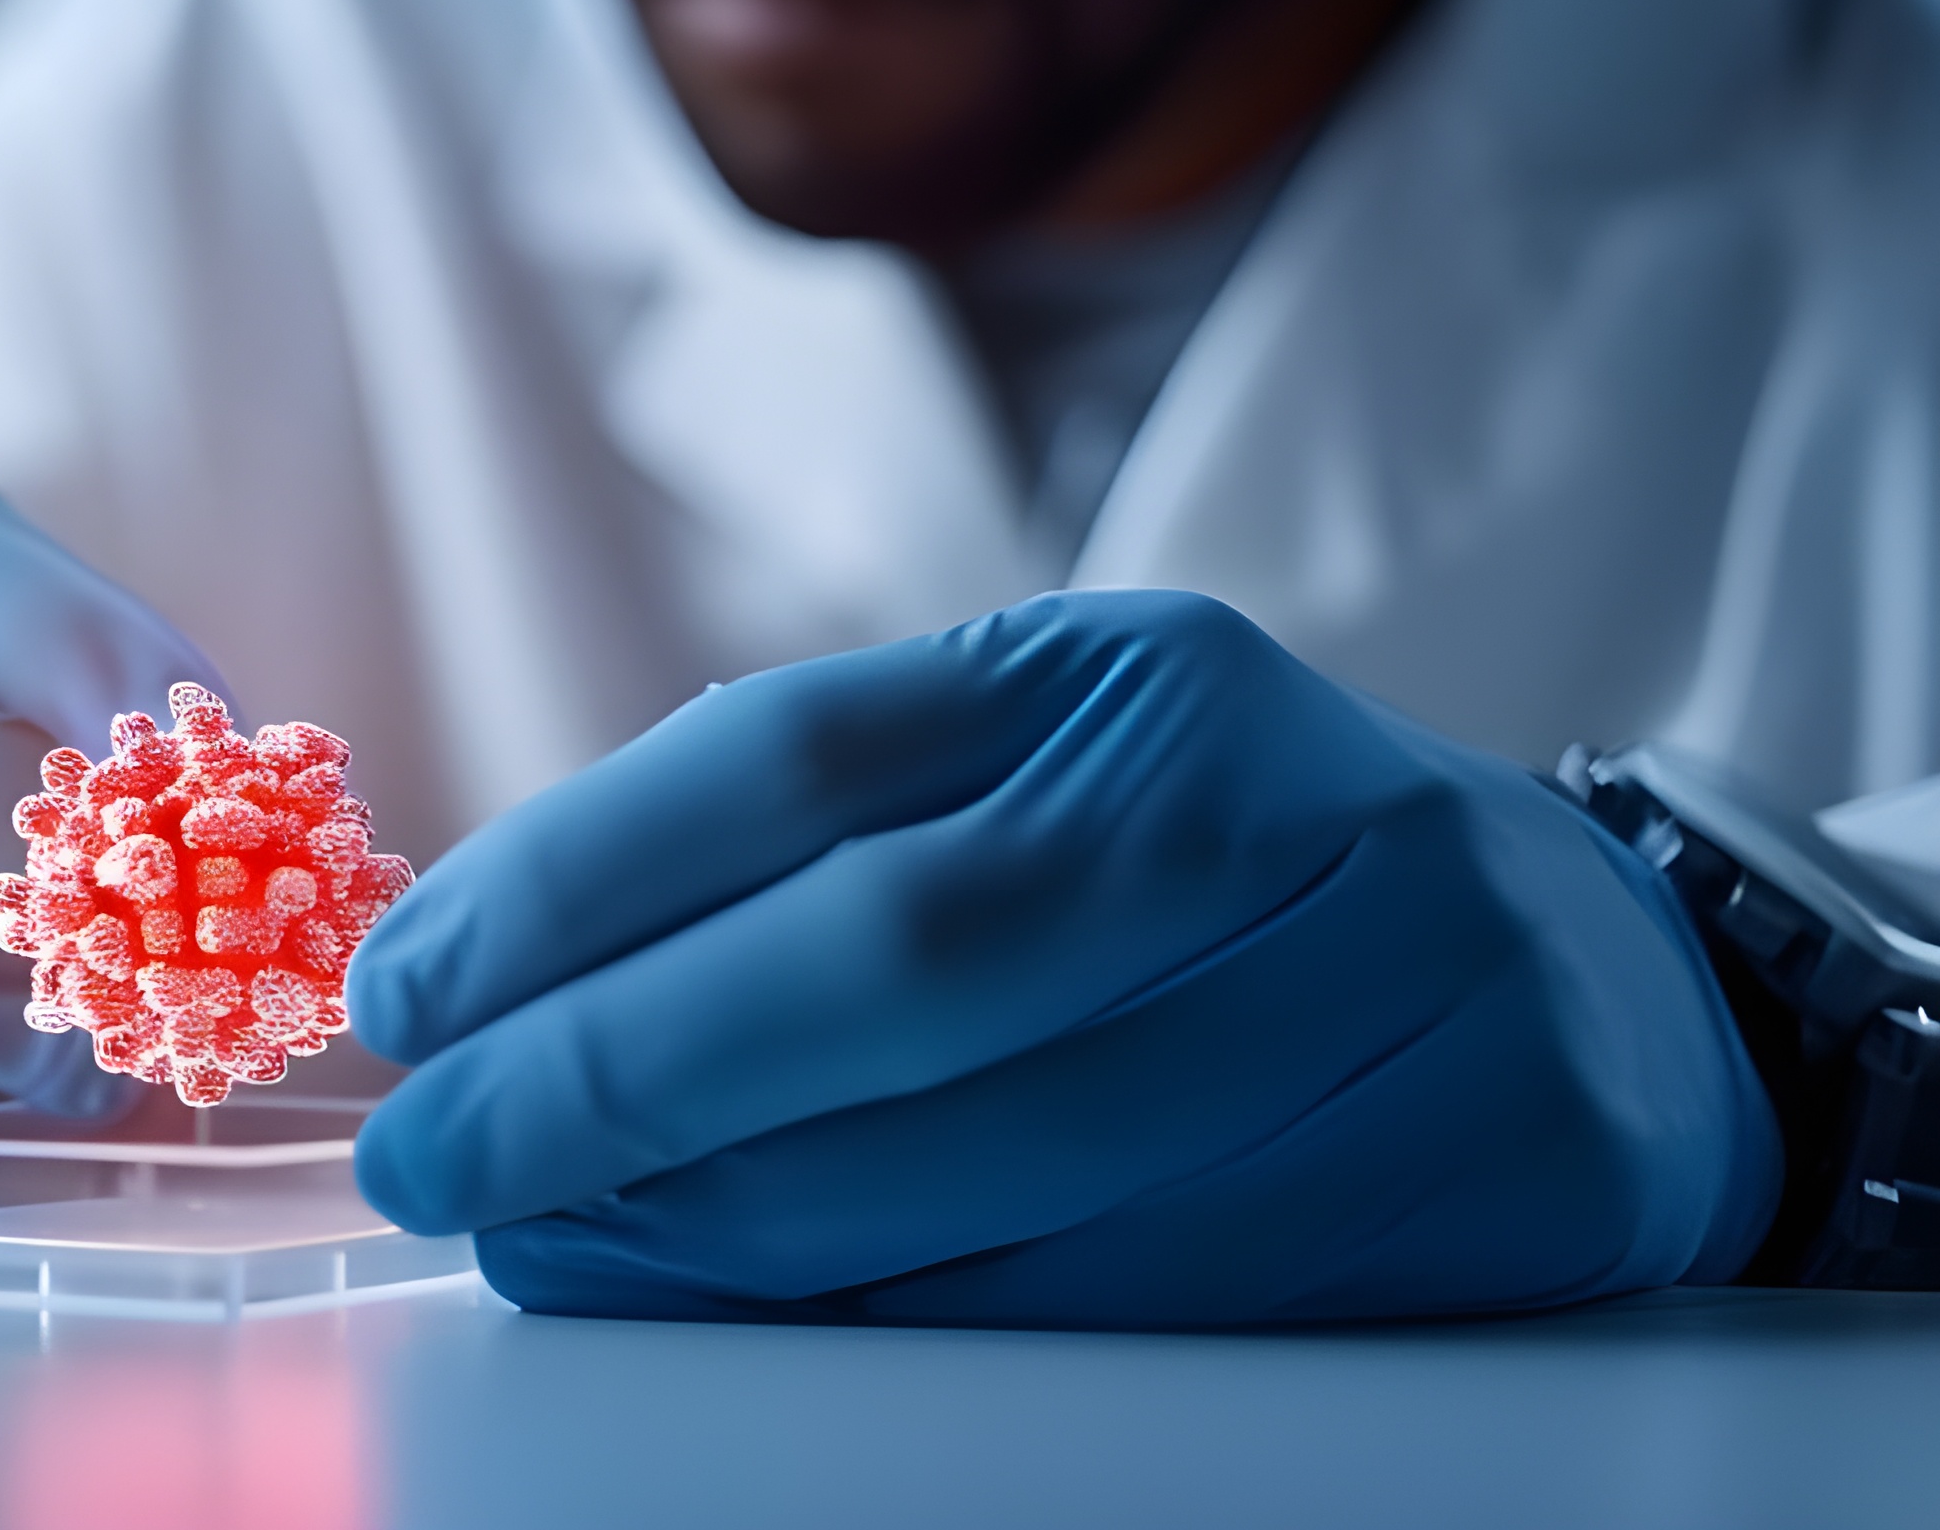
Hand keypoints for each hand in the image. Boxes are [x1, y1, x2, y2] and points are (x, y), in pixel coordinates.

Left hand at [346, 589, 1780, 1324]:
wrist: (1587, 979)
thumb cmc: (1208, 891)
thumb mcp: (1022, 790)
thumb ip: (786, 861)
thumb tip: (490, 992)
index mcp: (1114, 672)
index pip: (789, 756)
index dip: (569, 883)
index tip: (405, 990)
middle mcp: (1262, 798)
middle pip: (883, 958)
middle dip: (615, 1078)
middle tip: (442, 1152)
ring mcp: (1396, 978)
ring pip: (996, 1158)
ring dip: (731, 1233)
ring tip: (561, 1241)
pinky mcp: (1490, 1162)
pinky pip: (1138, 1292)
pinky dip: (922, 1319)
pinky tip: (772, 1311)